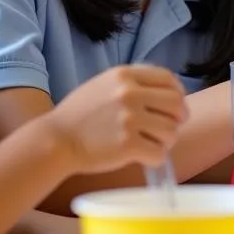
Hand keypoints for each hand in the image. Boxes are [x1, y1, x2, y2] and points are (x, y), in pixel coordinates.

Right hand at [44, 65, 186, 173]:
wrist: (55, 140)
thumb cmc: (79, 114)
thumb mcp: (104, 84)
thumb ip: (133, 82)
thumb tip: (169, 91)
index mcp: (124, 75)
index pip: (168, 79)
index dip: (178, 93)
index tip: (176, 105)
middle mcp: (129, 93)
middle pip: (176, 104)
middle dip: (178, 118)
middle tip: (169, 128)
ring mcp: (129, 119)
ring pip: (171, 131)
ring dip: (166, 140)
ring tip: (152, 143)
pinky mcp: (127, 145)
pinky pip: (159, 153)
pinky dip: (155, 158)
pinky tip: (144, 156)